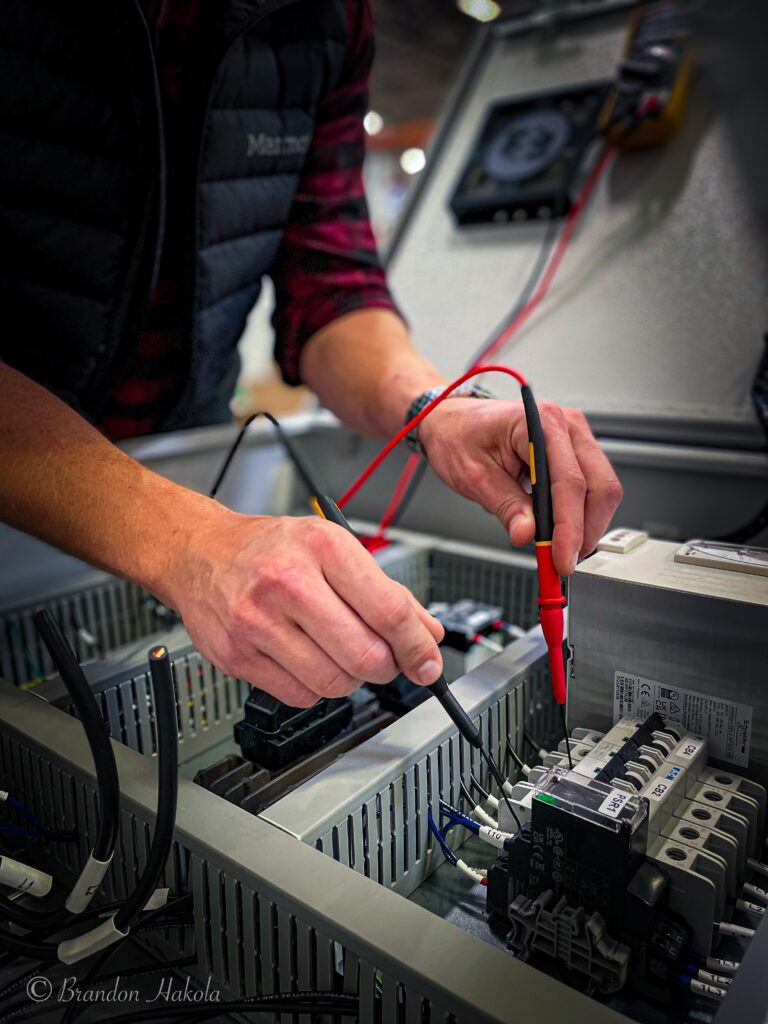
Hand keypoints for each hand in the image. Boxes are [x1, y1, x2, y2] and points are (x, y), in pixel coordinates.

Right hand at [169, 510, 444, 705]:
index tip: (428, 661)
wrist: (199, 551)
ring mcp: (258, 622)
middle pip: (365, 654)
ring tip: (343, 657)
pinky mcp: (237, 656)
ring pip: (335, 682)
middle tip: (386, 661)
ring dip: (352, 680)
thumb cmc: (270, 548)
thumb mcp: (333, 547)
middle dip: (387, 667)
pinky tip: (309, 661)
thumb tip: (428, 633)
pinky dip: (316, 688)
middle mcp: (288, 582)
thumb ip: (387, 591)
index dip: (417, 645)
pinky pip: (300, 696)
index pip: (388, 610)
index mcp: (322, 547)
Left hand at [418, 397, 622, 575]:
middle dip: (586, 530)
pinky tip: (561, 531)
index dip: (569, 526)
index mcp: (540, 422)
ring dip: (586, 525)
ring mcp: (576, 438)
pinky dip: (581, 515)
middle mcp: (567, 426)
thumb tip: (527, 535)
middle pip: (600, 486)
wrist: (455, 422)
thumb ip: (505, 505)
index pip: (569, 481)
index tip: (561, 558)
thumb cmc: (460, 436)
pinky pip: (593, 488)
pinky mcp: (576, 453)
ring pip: (603, 490)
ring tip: (559, 549)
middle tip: (562, 561)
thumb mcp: (474, 476)